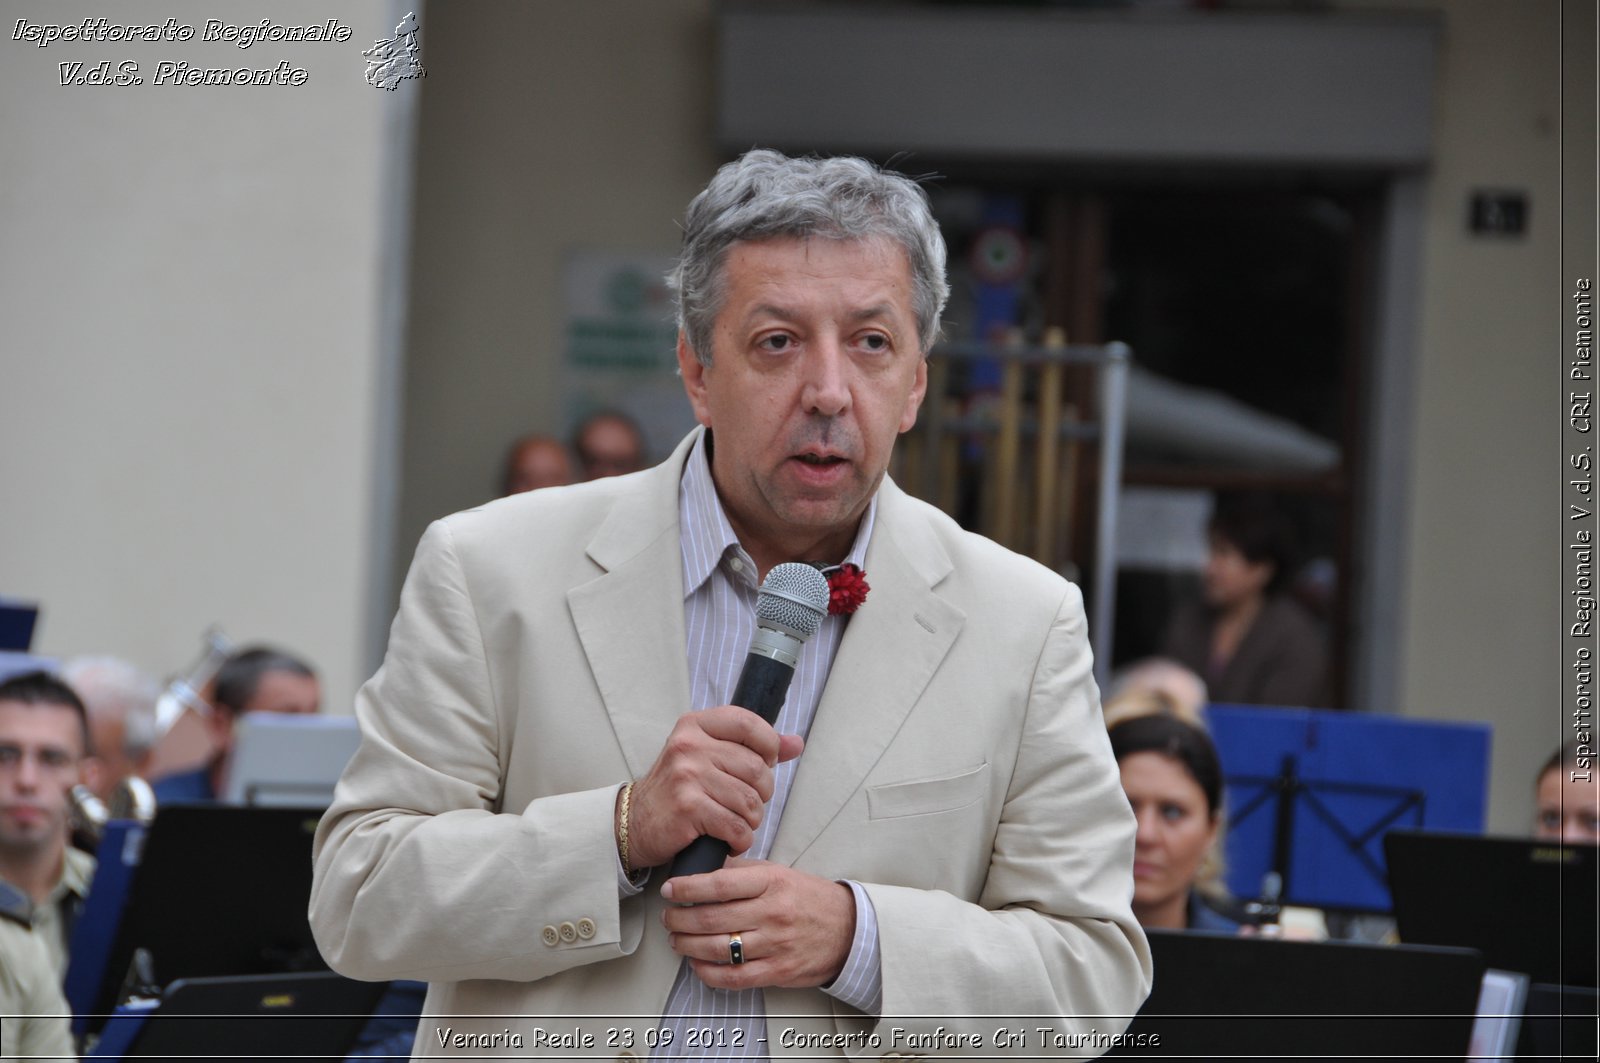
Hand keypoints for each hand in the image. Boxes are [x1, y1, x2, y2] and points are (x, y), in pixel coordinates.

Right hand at [622, 706, 803, 870]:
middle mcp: (689, 745)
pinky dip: (740, 840)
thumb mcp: (709, 757)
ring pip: (750, 801)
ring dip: (751, 821)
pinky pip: (736, 826)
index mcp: (696, 725)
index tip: (764, 764)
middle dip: (762, 794)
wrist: (635, 823)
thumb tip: (796, 744)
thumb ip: (753, 748)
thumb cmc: (679, 789)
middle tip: (747, 804)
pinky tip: (729, 840)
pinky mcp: (688, 807)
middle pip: (756, 768)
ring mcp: (687, 776)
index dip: (768, 746)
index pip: (749, 724)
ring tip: (736, 823)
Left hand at [661, 859, 855, 989]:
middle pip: (712, 918)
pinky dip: (708, 973)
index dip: (687, 888)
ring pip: (718, 948)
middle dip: (680, 919)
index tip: (670, 890)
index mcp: (772, 882)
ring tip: (677, 940)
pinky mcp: (777, 971)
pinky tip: (697, 964)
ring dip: (688, 945)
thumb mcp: (779, 873)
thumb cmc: (810, 899)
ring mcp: (775, 944)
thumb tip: (703, 870)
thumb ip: (743, 871)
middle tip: (668, 917)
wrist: (848, 929)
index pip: (719, 883)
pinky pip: (734, 977)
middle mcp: (772, 912)